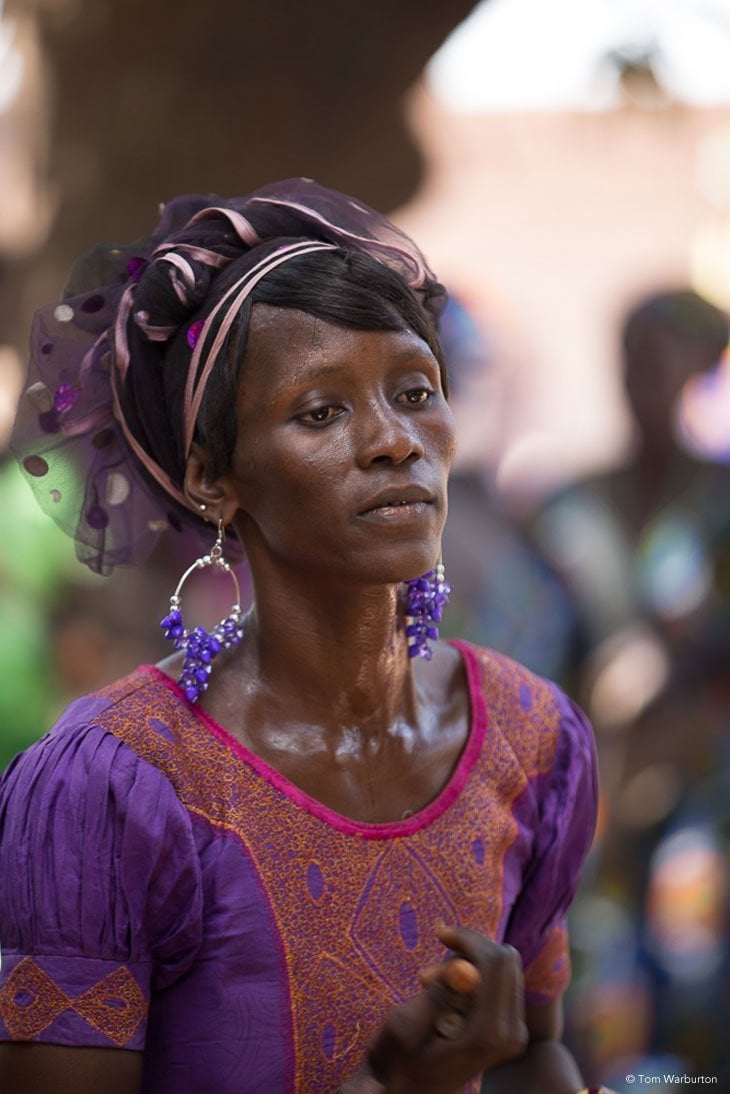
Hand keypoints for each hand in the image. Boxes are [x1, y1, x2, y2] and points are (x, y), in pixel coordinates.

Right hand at [361, 926, 527, 1093]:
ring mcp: (515, 1033)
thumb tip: (467, 966)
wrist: (409, 1092)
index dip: (468, 938)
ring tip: (431, 984)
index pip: (497, 961)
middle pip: (506, 959)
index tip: (439, 934)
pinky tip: (446, 992)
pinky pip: (500, 981)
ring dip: (468, 963)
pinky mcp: (511, 1029)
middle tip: (433, 963)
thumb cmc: (399, 1061)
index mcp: (489, 1034)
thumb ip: (438, 995)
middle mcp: (511, 1033)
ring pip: (504, 966)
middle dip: (469, 950)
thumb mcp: (404, 1026)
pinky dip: (474, 975)